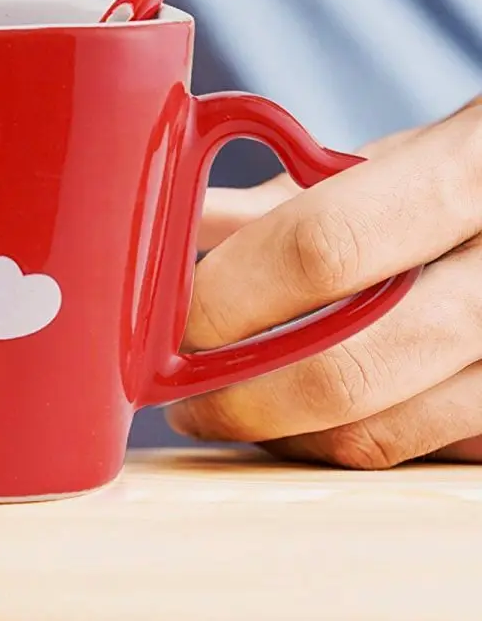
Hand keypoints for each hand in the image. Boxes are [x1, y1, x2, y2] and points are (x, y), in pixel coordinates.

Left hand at [167, 100, 481, 466]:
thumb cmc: (467, 181)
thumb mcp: (393, 163)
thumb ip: (283, 200)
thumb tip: (169, 227)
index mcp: (471, 169)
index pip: (321, 248)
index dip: (226, 298)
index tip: (171, 320)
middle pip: (343, 369)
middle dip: (236, 395)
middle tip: (182, 397)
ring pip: (376, 433)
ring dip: (281, 434)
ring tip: (235, 411)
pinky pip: (413, 456)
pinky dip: (343, 445)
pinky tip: (310, 423)